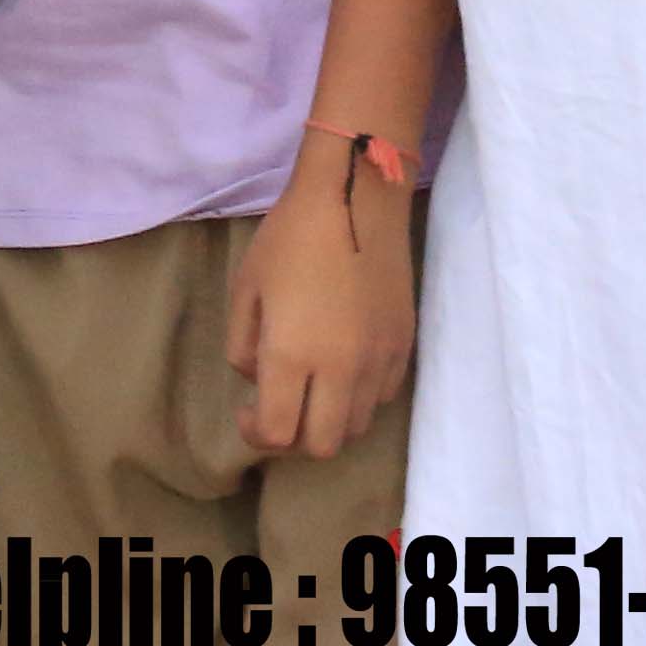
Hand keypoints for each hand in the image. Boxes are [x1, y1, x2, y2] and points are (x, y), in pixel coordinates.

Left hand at [226, 148, 419, 461]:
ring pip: (355, 427)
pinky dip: (358, 398)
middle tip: (277, 409)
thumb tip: (258, 379)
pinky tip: (342, 367)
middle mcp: (340, 369)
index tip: (246, 412)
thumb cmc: (289, 238)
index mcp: (292, 354)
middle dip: (293, 439)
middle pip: (321, 445)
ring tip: (309, 388)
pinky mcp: (403, 348)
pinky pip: (381, 398)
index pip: (277, 432)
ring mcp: (377, 362)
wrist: (354, 200)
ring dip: (327, 420)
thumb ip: (242, 345)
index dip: (255, 433)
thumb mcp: (246, 286)